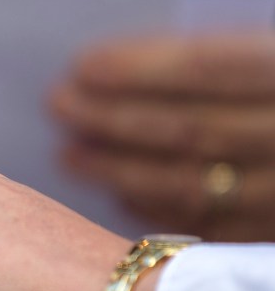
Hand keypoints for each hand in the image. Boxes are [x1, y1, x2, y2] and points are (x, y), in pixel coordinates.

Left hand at [49, 30, 274, 241]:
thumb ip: (232, 59)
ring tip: (69, 155)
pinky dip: (160, 213)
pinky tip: (119, 198)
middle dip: (113, 120)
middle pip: (190, 131)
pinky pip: (213, 231)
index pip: (210, 68)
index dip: (140, 69)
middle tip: (58, 107)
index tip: (81, 66)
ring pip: (195, 186)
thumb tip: (136, 66)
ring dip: (121, 171)